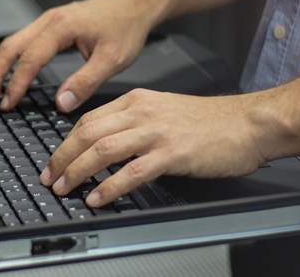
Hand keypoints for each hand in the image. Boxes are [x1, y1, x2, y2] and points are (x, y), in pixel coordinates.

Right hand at [0, 0, 159, 111]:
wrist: (134, 4)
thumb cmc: (126, 28)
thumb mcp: (112, 60)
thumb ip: (86, 82)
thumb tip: (62, 103)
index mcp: (63, 27)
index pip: (30, 59)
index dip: (16, 84)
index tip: (8, 104)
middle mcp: (51, 20)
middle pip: (11, 46)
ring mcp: (49, 20)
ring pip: (13, 41)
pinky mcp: (52, 24)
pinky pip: (23, 39)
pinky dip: (10, 56)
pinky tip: (5, 68)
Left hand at [38, 88, 272, 206]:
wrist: (249, 123)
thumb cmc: (213, 122)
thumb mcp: (165, 111)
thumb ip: (135, 123)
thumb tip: (105, 146)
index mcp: (138, 100)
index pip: (88, 120)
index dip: (65, 143)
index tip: (54, 162)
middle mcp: (143, 112)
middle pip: (88, 133)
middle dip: (62, 158)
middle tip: (50, 178)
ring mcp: (157, 132)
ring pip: (103, 149)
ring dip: (78, 172)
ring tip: (65, 189)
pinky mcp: (173, 153)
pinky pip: (132, 171)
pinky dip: (109, 187)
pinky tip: (98, 198)